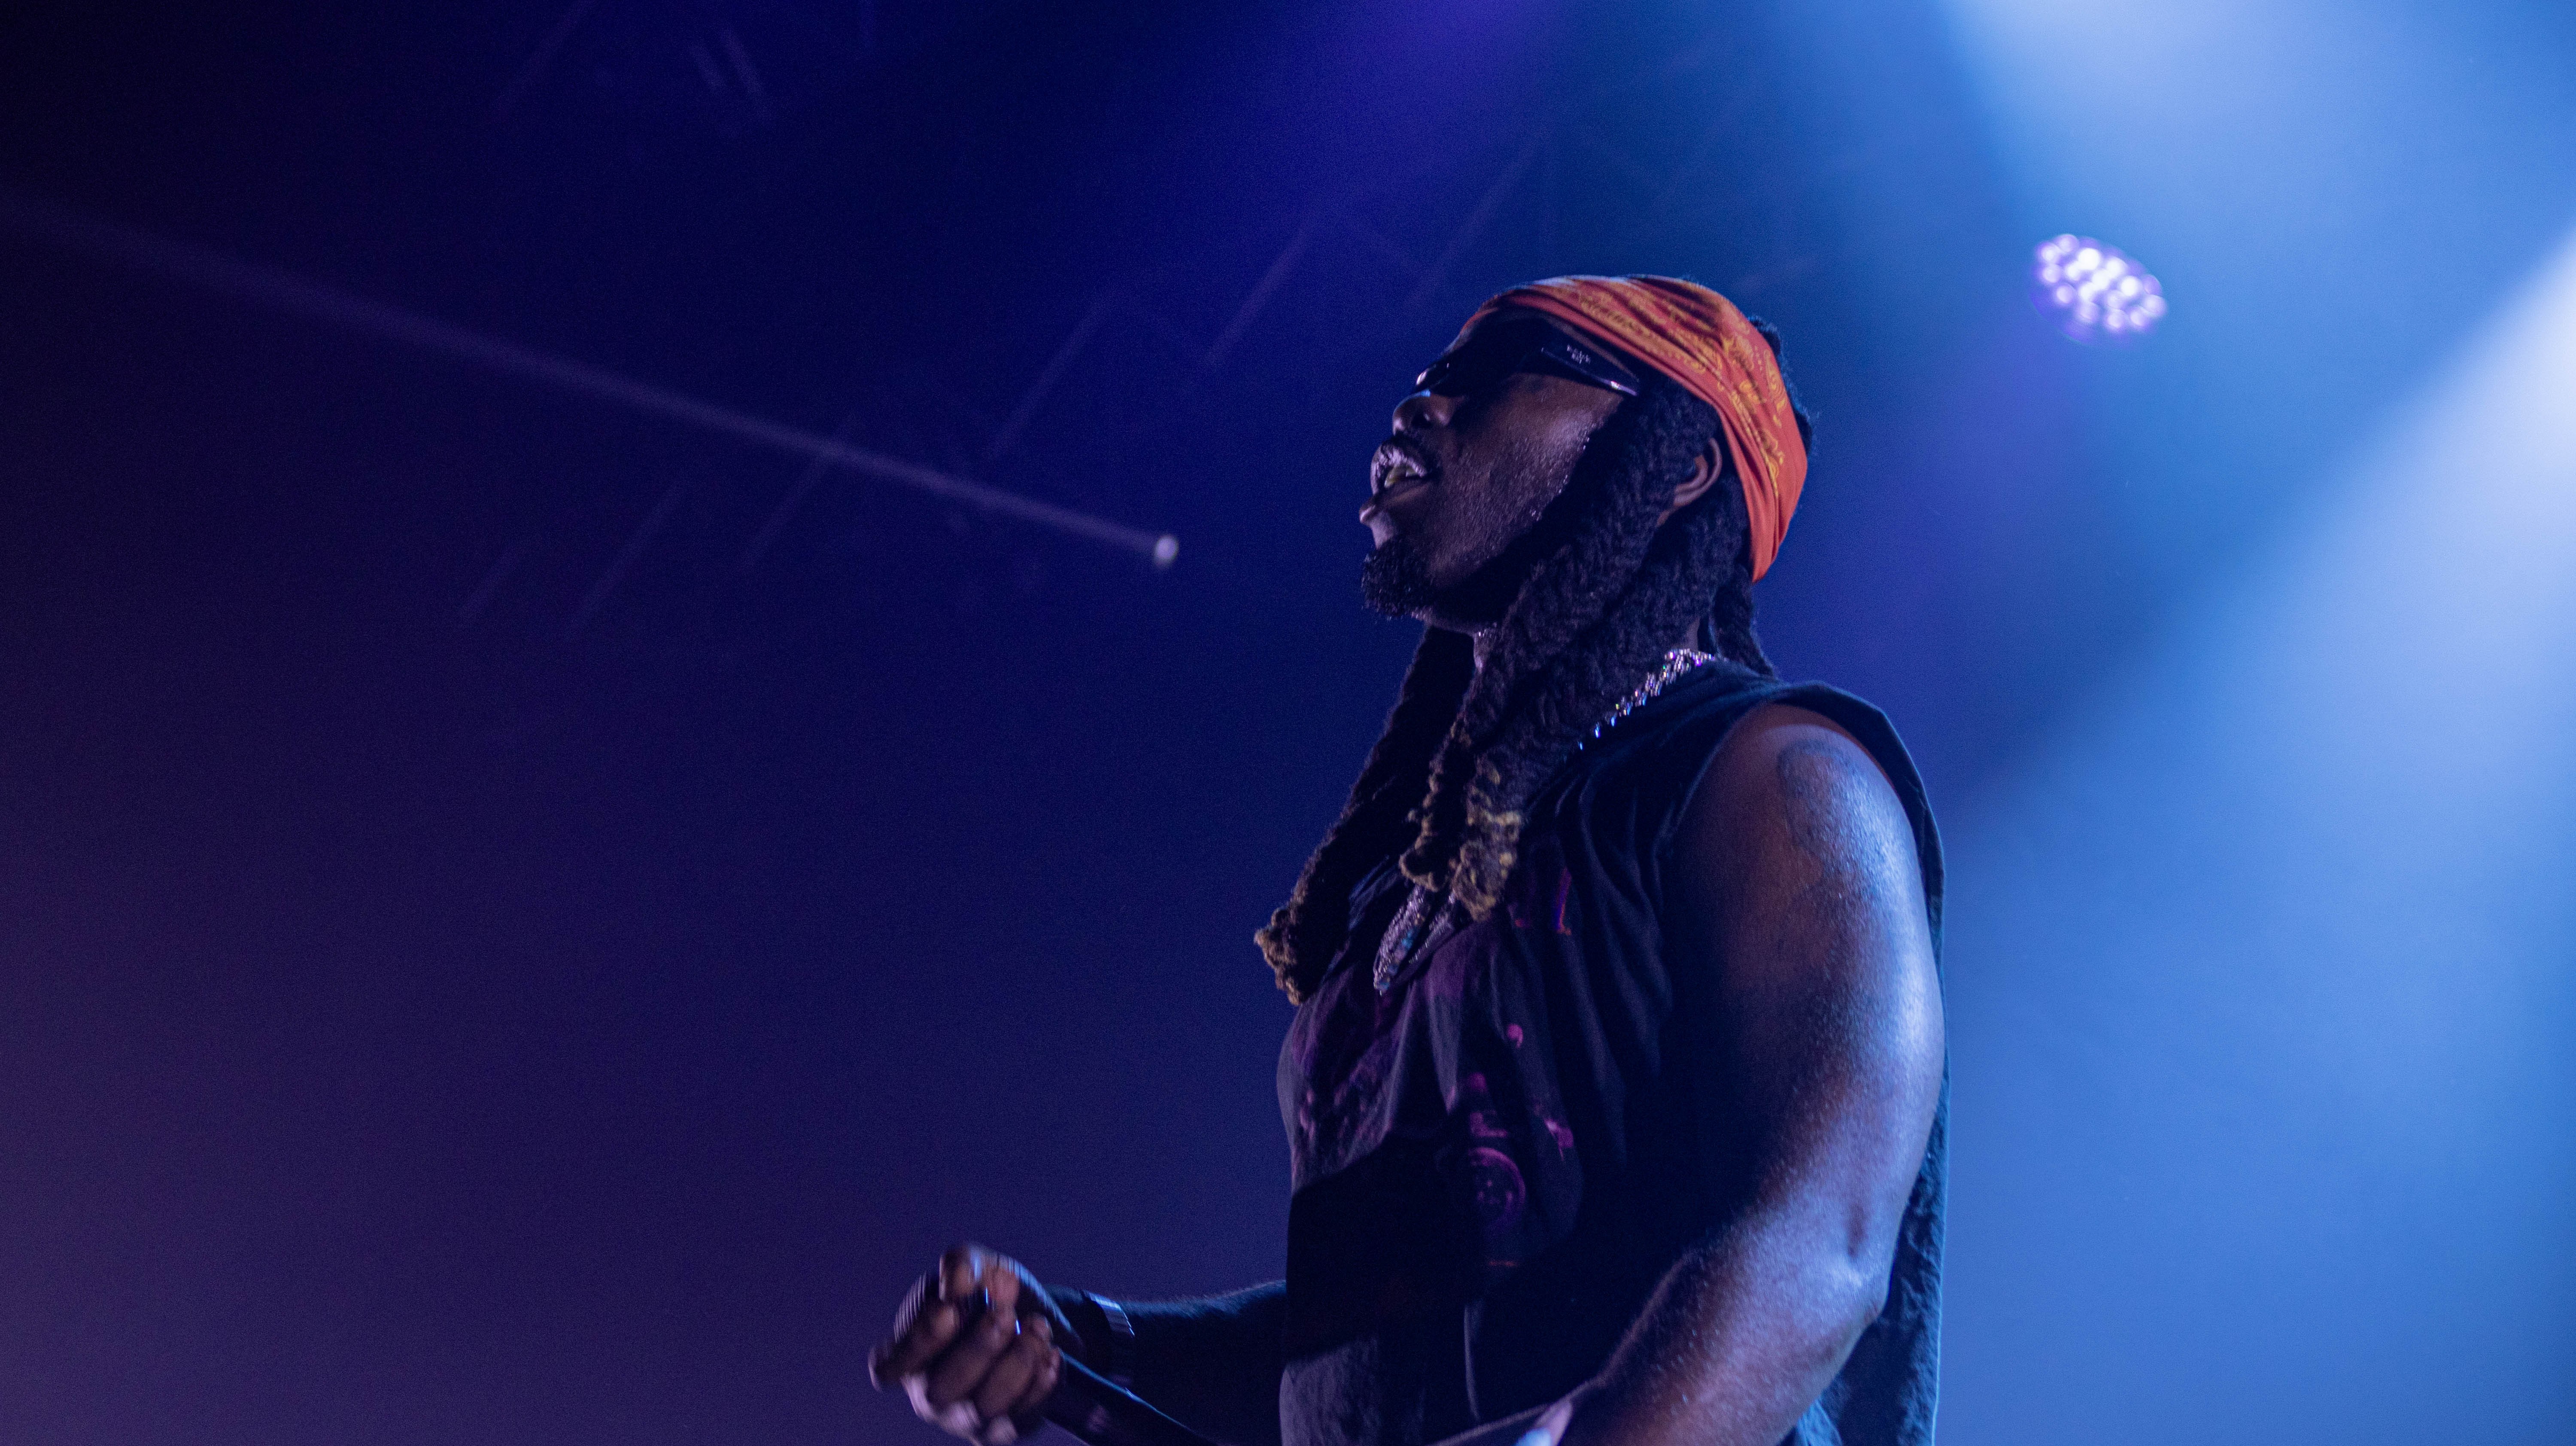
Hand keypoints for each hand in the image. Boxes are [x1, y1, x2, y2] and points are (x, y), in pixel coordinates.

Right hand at [869, 1244, 1073, 1445]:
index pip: (890, 1367)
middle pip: (940, 1389)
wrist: (1032, 1317)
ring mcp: (968, 1417)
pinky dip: (1041, 1385)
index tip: (949, 1311)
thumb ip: (962, 1264)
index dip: (917, 1344)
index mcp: (910, 1354)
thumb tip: (958, 1284)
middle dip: (977, 1350)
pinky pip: (1022, 1417)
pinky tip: (1051, 1354)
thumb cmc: (987, 1293)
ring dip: (1016, 1365)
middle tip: (1005, 1314)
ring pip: (984, 1408)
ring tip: (1038, 1328)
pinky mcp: (1007, 1427)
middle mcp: (932, 1393)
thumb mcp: (976, 1265)